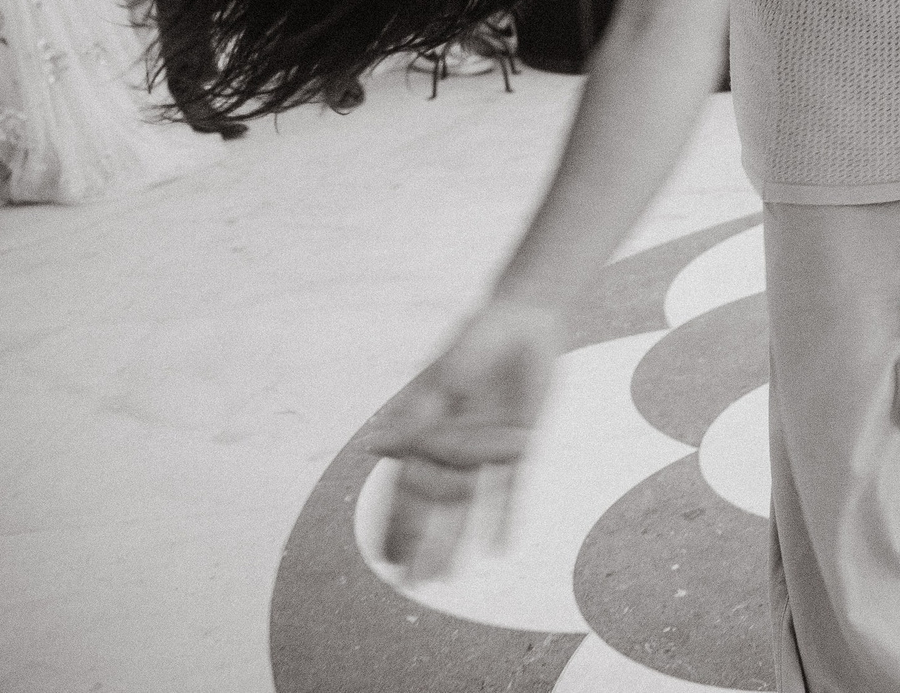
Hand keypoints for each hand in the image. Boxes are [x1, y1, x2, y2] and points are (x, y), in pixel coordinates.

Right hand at [372, 299, 563, 581]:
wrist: (524, 320)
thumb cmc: (478, 337)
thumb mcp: (448, 373)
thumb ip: (419, 413)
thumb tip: (375, 447)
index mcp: (425, 428)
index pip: (405, 482)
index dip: (395, 520)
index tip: (385, 555)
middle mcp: (452, 443)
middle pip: (432, 501)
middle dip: (420, 539)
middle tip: (410, 579)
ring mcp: (485, 447)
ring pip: (467, 503)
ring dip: (455, 539)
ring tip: (444, 577)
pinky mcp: (518, 445)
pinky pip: (510, 488)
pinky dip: (505, 516)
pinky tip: (498, 548)